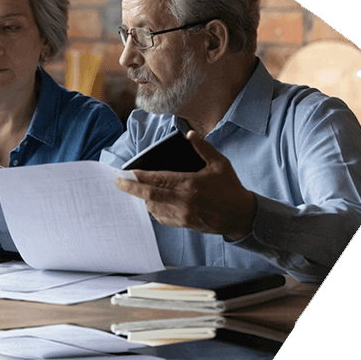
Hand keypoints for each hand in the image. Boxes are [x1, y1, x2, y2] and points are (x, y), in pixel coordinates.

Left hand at [114, 130, 256, 240]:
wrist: (242, 216)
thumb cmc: (231, 188)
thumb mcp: (220, 164)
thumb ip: (203, 148)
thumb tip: (190, 134)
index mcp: (190, 184)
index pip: (158, 179)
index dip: (140, 176)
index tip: (128, 172)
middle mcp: (184, 201)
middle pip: (149, 195)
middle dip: (131, 188)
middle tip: (118, 182)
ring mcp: (183, 215)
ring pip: (153, 208)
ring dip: (143, 199)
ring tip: (135, 190)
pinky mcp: (185, 224)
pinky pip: (163, 218)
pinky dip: (154, 210)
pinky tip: (152, 203)